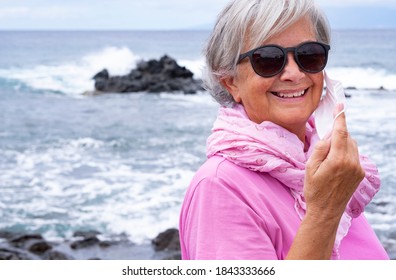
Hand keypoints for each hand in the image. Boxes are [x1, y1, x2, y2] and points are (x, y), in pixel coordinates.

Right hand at [305, 104, 364, 219]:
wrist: (326, 211)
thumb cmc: (314, 190)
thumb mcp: (310, 167)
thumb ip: (321, 148)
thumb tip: (330, 135)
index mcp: (338, 160)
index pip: (341, 133)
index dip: (340, 118)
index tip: (340, 106)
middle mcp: (352, 162)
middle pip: (347, 138)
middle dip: (338, 133)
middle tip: (325, 140)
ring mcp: (358, 169)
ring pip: (352, 146)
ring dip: (342, 143)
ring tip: (328, 156)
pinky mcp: (360, 174)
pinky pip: (354, 155)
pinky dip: (345, 153)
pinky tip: (334, 163)